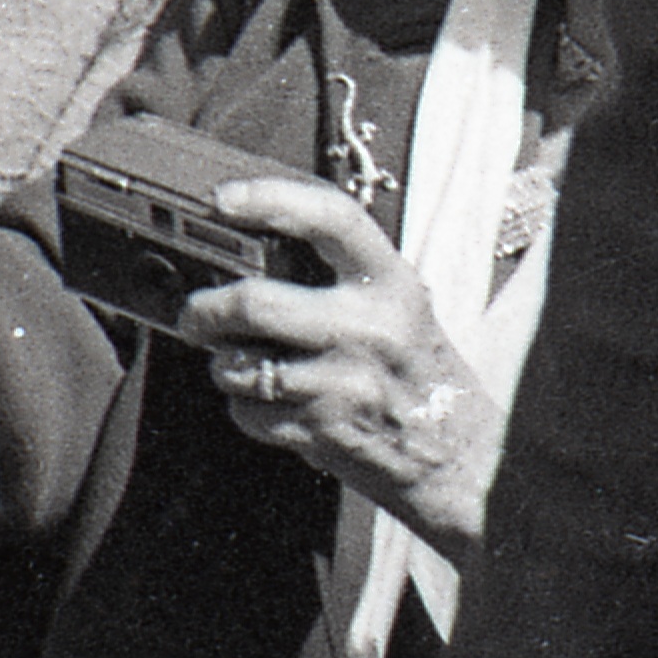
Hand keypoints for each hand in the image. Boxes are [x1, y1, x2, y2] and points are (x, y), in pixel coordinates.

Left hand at [188, 174, 501, 550]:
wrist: (460, 459)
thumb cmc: (416, 373)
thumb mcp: (397, 309)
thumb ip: (339, 277)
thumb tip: (243, 256)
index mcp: (391, 284)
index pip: (330, 218)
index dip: (270, 198)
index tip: (223, 197)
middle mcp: (369, 329)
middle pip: (254, 302)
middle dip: (205, 310)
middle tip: (197, 314)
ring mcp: (345, 384)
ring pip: (238, 364)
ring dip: (225, 366)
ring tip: (247, 364)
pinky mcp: (325, 431)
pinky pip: (248, 412)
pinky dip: (247, 409)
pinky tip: (276, 405)